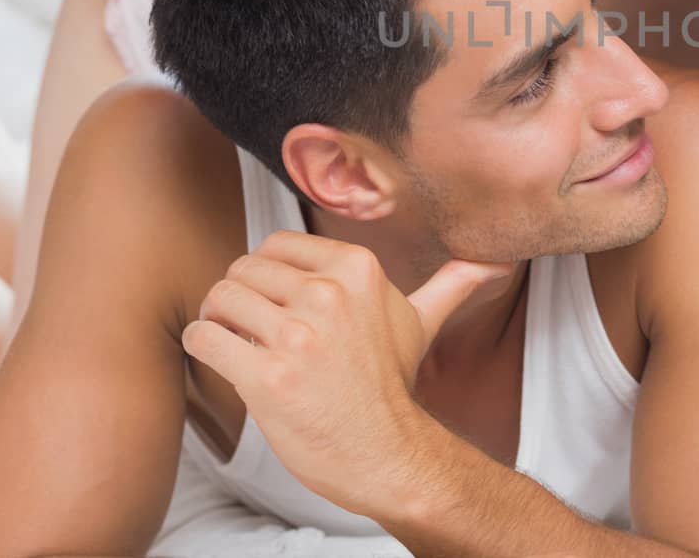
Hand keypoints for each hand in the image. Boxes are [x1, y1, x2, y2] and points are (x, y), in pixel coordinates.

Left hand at [181, 230, 511, 517]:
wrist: (386, 453)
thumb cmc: (393, 388)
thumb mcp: (422, 324)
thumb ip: (451, 285)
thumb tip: (495, 263)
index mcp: (359, 270)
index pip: (277, 245)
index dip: (266, 273)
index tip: (276, 302)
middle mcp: (330, 294)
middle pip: (243, 269)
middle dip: (237, 297)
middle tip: (249, 327)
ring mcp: (299, 335)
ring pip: (220, 298)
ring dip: (217, 321)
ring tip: (235, 342)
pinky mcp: (268, 376)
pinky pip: (206, 338)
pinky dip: (203, 346)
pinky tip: (224, 360)